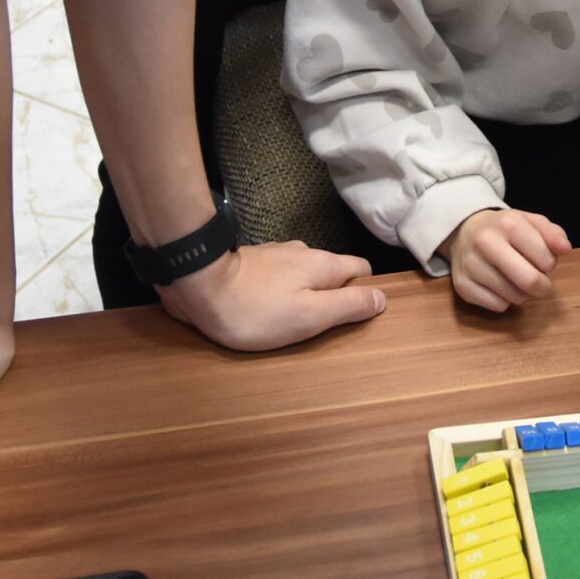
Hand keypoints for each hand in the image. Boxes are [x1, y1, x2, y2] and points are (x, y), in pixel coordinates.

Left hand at [157, 241, 387, 350]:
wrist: (198, 284)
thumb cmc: (256, 308)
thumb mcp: (309, 316)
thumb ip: (347, 306)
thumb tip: (381, 299)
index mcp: (324, 265)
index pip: (362, 270)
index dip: (365, 292)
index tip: (356, 318)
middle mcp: (304, 252)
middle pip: (333, 272)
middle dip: (334, 294)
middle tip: (324, 326)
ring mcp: (276, 255)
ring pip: (305, 273)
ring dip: (306, 292)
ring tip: (294, 319)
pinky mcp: (252, 261)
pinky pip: (280, 276)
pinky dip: (282, 290)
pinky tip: (268, 307)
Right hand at [442, 208, 571, 311]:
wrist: (464, 232)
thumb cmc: (505, 229)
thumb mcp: (531, 222)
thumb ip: (553, 233)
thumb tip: (565, 249)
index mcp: (508, 224)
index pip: (546, 260)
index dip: (549, 264)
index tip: (542, 260)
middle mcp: (485, 242)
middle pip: (529, 281)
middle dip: (542, 286)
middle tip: (539, 282)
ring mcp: (471, 265)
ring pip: (514, 297)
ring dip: (521, 293)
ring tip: (513, 277)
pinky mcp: (462, 285)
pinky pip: (497, 306)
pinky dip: (503, 300)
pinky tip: (497, 285)